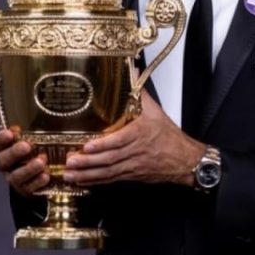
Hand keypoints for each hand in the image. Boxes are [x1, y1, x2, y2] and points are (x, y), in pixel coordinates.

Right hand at [0, 125, 48, 195]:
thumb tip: (47, 103)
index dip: (0, 139)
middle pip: (3, 160)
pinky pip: (28, 188)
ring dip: (28, 169)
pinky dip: (37, 183)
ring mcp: (14, 178)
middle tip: (26, 146)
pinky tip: (46, 176)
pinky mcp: (25, 190)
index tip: (10, 132)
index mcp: (4, 149)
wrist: (41, 174)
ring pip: (15, 176)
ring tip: (41, 162)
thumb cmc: (37, 149)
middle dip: (14, 153)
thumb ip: (33, 127)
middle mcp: (5, 164)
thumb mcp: (35, 136)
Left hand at [64, 91, 203, 186]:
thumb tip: (132, 73)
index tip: (86, 146)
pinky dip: (96, 181)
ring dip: (88, 175)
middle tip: (70, 162)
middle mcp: (136, 151)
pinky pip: (112, 179)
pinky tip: (83, 181)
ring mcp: (133, 165)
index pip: (120, 140)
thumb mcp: (157, 112)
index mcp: (141, 134)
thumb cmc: (170, 137)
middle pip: (109, 159)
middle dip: (88, 162)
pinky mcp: (132, 175)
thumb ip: (141, 94)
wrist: (185, 160)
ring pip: (108, 172)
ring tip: (70, 175)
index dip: (102, 145)